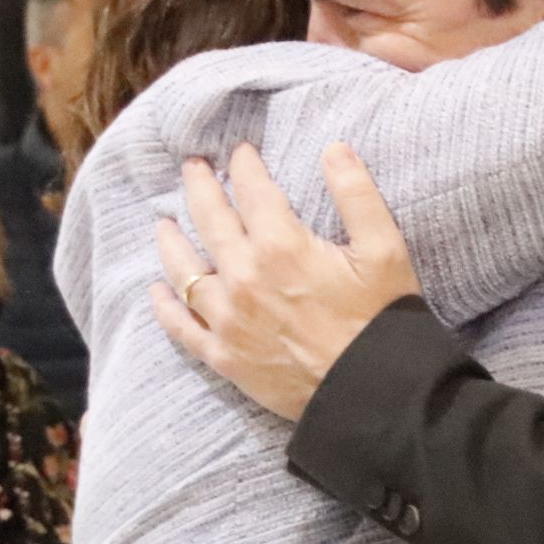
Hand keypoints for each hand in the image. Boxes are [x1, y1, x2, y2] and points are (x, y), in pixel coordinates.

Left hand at [148, 142, 421, 419]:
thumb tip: (336, 149)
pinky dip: (166, 308)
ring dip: (172, 241)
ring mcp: (228, 319)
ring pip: (185, 269)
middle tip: (192, 168)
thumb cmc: (382, 321)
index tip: (241, 152)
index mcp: (281, 246)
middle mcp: (244, 277)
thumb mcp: (385, 250)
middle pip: (210, 220)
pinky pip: (183, 327)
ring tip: (164, 224)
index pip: (253, 190)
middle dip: (200, 187)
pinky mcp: (224, 356)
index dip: (245, 165)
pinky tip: (158, 292)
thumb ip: (358, 195)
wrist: (371, 395)